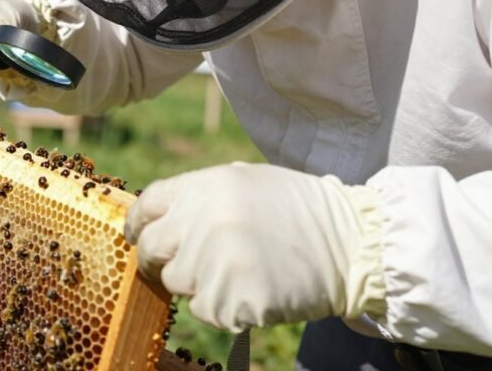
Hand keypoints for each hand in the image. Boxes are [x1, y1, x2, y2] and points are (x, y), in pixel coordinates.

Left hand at [124, 163, 385, 331]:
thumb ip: (199, 197)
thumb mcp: (245, 182)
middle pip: (151, 248)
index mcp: (203, 187)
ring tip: (238, 271)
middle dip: (158, 260)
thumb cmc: (299, 210)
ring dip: (197, 284)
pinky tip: (254, 289)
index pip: (146, 206)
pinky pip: (206, 310)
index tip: (138, 237)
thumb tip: (159, 217)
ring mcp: (215, 262)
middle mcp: (202, 221)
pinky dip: (224, 306)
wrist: (354, 243)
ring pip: (177, 283)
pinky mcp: (232, 298)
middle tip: (178, 266)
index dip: (137, 225)